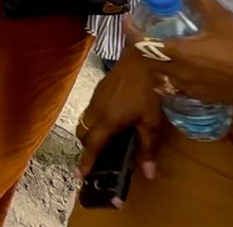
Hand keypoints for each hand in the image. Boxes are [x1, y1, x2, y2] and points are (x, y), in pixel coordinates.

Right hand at [74, 53, 163, 183]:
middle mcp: (96, 111)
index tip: (80, 175)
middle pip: (83, 134)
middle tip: (97, 157)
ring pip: (84, 121)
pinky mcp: (98, 90)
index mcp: (108, 122)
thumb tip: (148, 173)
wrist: (141, 58)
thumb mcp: (152, 121)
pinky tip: (110, 118)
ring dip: (90, 133)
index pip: (92, 146)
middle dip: (87, 147)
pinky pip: (90, 110)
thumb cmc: (148, 91)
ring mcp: (95, 99)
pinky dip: (94, 120)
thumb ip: (148, 148)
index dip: (86, 162)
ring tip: (104, 139)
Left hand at [134, 0, 232, 109]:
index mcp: (181, 54)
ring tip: (163, 47)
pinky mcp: (204, 98)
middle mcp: (180, 74)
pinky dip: (172, 75)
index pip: (143, 45)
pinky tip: (183, 66)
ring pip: (162, 76)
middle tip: (147, 31)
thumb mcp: (223, 18)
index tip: (128, 19)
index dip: (131, 32)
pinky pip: (177, 87)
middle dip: (143, 47)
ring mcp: (191, 89)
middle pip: (149, 62)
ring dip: (157, 62)